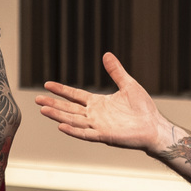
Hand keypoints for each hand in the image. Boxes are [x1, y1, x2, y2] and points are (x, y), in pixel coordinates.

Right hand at [35, 52, 167, 152]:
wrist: (154, 126)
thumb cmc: (143, 108)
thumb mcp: (128, 84)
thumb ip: (116, 71)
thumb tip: (107, 54)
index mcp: (98, 103)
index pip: (75, 95)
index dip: (61, 90)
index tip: (47, 85)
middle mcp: (95, 115)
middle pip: (69, 108)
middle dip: (53, 103)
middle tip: (37, 99)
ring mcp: (98, 126)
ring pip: (73, 120)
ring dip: (58, 115)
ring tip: (43, 110)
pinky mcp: (104, 136)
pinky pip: (85, 133)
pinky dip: (73, 130)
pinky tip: (61, 125)